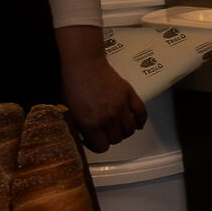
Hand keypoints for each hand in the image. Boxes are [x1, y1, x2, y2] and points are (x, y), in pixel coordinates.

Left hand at [54, 26, 146, 151]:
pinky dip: (140, 121)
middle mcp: (108, 117)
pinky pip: (141, 114)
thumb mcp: (70, 110)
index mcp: (90, 122)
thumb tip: (87, 136)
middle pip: (117, 139)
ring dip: (124, 131)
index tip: (93, 140)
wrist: (83, 63)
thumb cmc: (73, 83)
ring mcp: (121, 106)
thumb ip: (80, 125)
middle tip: (104, 131)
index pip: (101, 147)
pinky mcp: (130, 95)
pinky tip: (135, 123)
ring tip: (117, 126)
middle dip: (109, 138)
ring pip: (130, 130)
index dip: (96, 146)